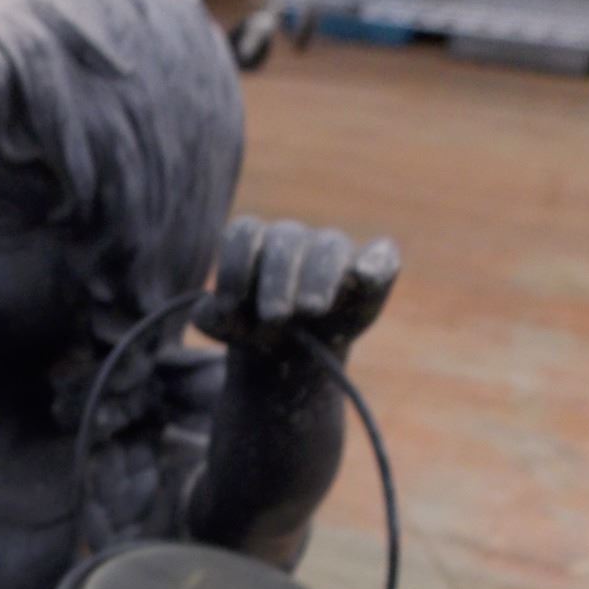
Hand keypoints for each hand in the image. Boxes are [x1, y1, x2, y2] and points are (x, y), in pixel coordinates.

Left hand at [194, 217, 399, 360]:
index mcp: (257, 243)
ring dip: (318, 278)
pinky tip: (365, 275)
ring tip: (309, 311)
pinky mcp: (371, 273)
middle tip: (274, 317)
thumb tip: (206, 309)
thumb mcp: (229, 330)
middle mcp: (295, 240)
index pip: (244, 233)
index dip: (235, 267)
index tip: (230, 304)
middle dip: (277, 280)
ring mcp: (334, 253)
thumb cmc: (257, 331)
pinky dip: (377, 263)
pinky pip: (382, 258)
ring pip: (330, 247)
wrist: (294, 356)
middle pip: (285, 241)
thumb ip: (212, 319)